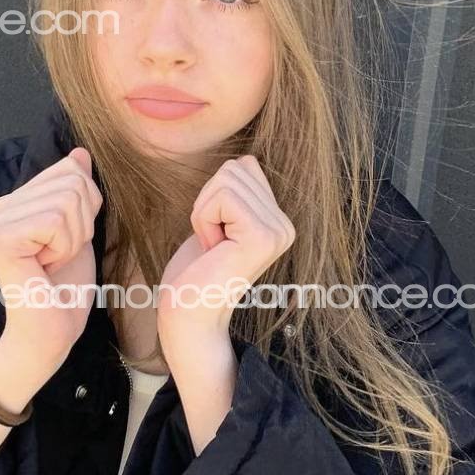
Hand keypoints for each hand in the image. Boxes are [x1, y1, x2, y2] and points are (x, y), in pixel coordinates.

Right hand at [0, 147, 102, 363]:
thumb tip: (80, 153)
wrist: (51, 333)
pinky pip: (56, 220)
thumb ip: (77, 192)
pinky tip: (45, 267)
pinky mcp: (1, 237)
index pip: (71, 169)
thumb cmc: (64, 289)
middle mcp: (1, 206)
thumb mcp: (79, 230)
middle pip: (73, 181)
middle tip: (60, 256)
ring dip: (74, 239)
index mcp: (17, 201)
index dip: (87, 207)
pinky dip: (64, 248)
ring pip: (68, 200)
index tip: (67, 243)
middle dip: (83, 223)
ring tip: (53, 262)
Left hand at [157, 155, 295, 345]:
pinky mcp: (262, 236)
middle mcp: (285, 226)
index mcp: (277, 221)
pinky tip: (212, 248)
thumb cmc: (195, 271)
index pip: (244, 166)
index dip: (214, 194)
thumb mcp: (219, 221)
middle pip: (236, 168)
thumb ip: (237, 193)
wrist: (189, 314)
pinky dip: (203, 218)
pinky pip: (223, 196)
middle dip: (207, 201)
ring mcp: (277, 231)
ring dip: (204, 211)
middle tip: (211, 242)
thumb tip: (247, 160)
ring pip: (228, 178)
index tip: (215, 233)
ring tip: (212, 246)